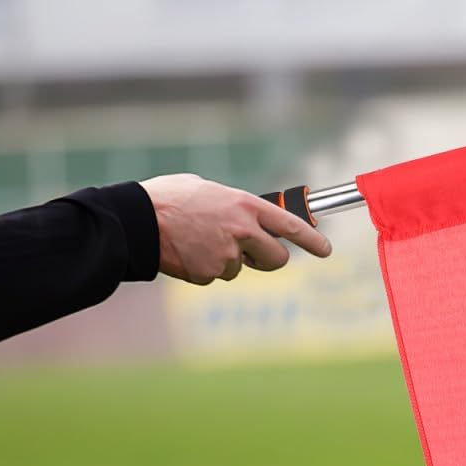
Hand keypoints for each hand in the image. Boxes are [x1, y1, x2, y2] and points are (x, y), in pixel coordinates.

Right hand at [141, 173, 331, 284]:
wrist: (138, 220)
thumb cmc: (171, 198)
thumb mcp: (209, 190)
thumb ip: (236, 206)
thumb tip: (249, 219)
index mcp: (245, 206)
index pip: (290, 226)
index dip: (313, 241)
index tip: (326, 250)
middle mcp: (242, 231)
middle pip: (277, 259)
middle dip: (269, 259)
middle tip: (253, 254)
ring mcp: (227, 256)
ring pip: (241, 268)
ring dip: (226, 259)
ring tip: (198, 239)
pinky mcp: (210, 274)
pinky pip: (216, 275)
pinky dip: (205, 267)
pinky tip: (187, 251)